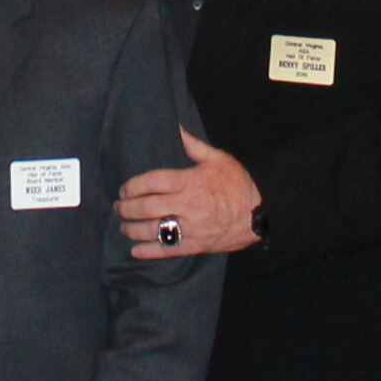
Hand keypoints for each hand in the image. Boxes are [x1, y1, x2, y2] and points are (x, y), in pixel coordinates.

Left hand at [117, 134, 261, 260]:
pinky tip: (135, 250)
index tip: (124, 189)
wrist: (261, 213)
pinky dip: (148, 251)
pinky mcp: (196, 245)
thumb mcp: (219, 159)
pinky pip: (167, 250)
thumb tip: (177, 128)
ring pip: (153, 230)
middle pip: (147, 207)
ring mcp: (191, 227)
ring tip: (124, 226)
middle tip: (119, 207)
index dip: (133, 186)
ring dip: (132, 229)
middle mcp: (188, 205)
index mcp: (190, 182)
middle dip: (127, 208)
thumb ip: (194, 146)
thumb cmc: (239, 183)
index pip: (152, 182)